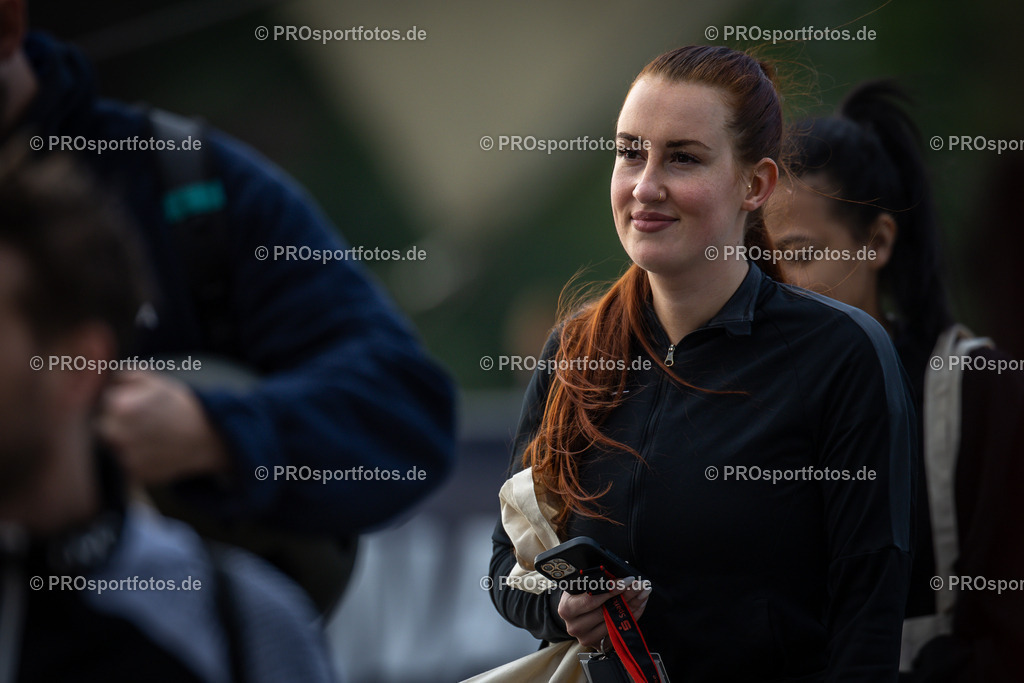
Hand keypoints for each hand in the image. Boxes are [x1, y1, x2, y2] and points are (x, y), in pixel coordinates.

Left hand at [97, 371, 229, 484]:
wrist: (205, 436)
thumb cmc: (178, 405)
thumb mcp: (154, 381)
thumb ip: (124, 376)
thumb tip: (102, 377)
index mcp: (121, 407)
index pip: (101, 404)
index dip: (115, 402)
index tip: (131, 404)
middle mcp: (119, 435)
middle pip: (102, 428)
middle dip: (115, 423)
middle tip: (139, 421)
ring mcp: (127, 457)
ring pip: (113, 447)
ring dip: (124, 442)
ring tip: (149, 435)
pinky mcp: (136, 474)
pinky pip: (126, 464)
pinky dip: (136, 458)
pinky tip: (154, 449)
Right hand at [557, 577, 651, 647]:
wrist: (572, 613)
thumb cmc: (578, 594)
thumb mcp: (580, 583)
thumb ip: (595, 579)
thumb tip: (618, 570)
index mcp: (567, 608)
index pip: (592, 598)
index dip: (612, 588)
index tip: (627, 580)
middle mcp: (575, 626)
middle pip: (606, 610)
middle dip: (627, 595)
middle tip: (640, 584)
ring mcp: (587, 638)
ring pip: (615, 621)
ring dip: (633, 605)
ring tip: (643, 592)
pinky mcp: (598, 645)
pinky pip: (620, 631)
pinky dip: (632, 616)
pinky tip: (639, 605)